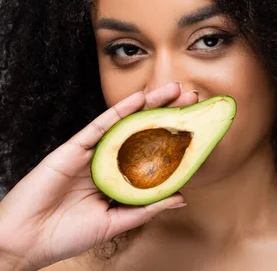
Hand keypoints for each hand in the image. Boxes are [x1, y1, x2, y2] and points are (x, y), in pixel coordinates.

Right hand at [0, 82, 198, 270]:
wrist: (26, 241)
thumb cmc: (67, 235)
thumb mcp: (116, 222)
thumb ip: (146, 207)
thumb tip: (181, 197)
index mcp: (117, 177)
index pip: (150, 150)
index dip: (172, 136)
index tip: (195, 124)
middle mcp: (107, 160)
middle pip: (142, 130)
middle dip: (167, 113)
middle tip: (192, 97)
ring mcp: (90, 152)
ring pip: (125, 122)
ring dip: (149, 104)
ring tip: (174, 90)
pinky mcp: (73, 148)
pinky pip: (99, 125)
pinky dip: (120, 111)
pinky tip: (139, 99)